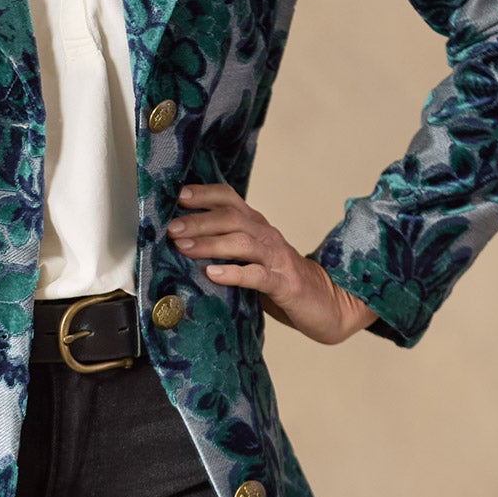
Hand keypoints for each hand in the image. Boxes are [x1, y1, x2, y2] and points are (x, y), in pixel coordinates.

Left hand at [165, 181, 378, 344]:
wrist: (326, 302)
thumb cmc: (279, 280)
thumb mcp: (250, 257)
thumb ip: (224, 247)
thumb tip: (179, 243)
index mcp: (256, 225)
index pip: (229, 198)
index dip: (204, 194)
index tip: (178, 197)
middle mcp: (266, 235)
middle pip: (231, 217)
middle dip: (198, 221)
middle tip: (171, 229)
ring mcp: (276, 258)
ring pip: (241, 242)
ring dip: (210, 242)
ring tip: (183, 247)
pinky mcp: (284, 283)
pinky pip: (256, 275)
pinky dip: (233, 273)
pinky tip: (212, 274)